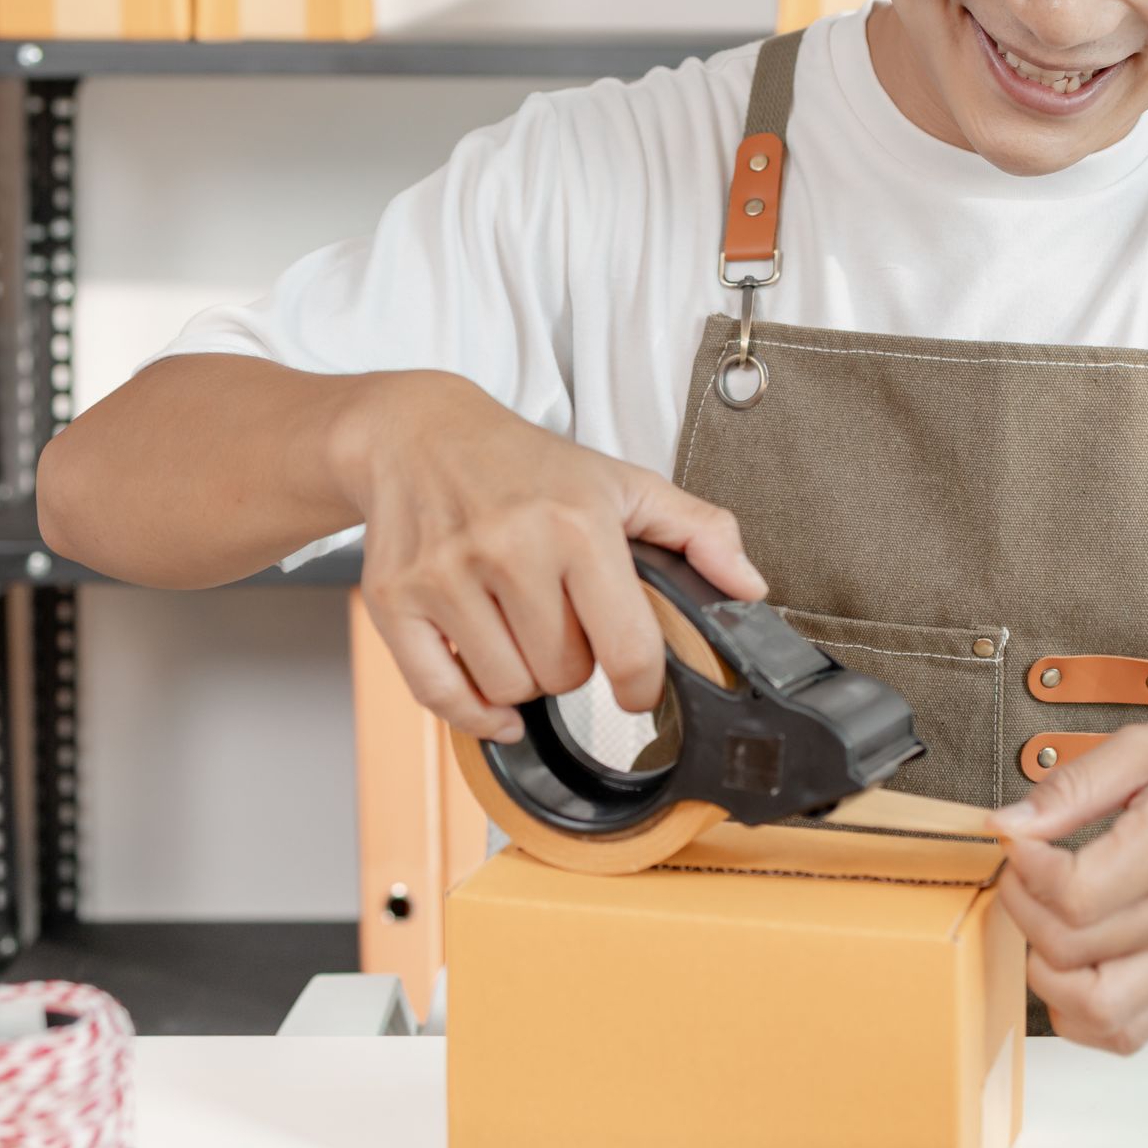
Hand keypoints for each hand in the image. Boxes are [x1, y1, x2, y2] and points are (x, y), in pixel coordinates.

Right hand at [332, 371, 765, 741]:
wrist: (418, 435)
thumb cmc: (526, 466)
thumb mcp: (623, 482)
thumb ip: (700, 531)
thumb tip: (751, 588)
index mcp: (577, 525)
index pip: (628, 649)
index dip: (640, 685)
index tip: (637, 687)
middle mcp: (509, 548)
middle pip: (564, 675)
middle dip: (573, 663)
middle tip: (561, 624)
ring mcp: (446, 576)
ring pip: (507, 688)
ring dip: (523, 678)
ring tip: (520, 632)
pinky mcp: (395, 599)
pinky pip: (439, 695)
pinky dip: (471, 712)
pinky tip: (489, 700)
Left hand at [992, 717, 1147, 1052]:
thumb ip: (1078, 784)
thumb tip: (1007, 823)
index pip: (1075, 893)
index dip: (1024, 868)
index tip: (1021, 835)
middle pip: (1072, 949)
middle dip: (1021, 907)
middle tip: (1026, 867)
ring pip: (1094, 1008)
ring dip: (1046, 970)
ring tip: (1046, 919)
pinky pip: (1127, 1031)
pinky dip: (1082, 1013)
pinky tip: (1074, 963)